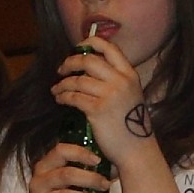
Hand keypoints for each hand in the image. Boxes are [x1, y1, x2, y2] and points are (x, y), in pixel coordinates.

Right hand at [19, 140, 113, 192]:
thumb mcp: (66, 183)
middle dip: (91, 179)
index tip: (98, 160)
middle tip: (107, 185)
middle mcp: (39, 182)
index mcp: (45, 166)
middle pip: (66, 174)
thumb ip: (85, 173)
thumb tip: (116, 169)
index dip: (81, 153)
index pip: (61, 151)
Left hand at [54, 31, 151, 164]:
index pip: (109, 48)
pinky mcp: (97, 110)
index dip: (91, 43)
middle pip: (89, 60)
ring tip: (57, 89)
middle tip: (61, 69)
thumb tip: (89, 70)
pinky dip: (63, 96)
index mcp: (130, 74)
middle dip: (70, 62)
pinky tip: (60, 99)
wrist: (136, 150)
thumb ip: (116, 80)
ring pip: (78, 80)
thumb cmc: (131, 126)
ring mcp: (110, 94)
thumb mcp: (131, 95)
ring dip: (63, 83)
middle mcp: (121, 81)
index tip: (78, 47)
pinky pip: (74, 97)